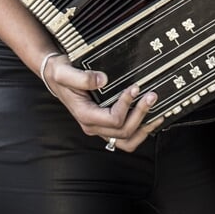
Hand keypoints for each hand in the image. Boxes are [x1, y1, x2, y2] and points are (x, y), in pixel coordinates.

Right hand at [40, 58, 160, 151]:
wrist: (56, 77)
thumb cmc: (61, 74)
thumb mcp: (65, 73)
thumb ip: (82, 77)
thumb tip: (103, 80)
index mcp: (85, 115)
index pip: (113, 119)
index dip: (127, 105)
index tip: (134, 88)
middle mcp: (93, 126)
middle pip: (123, 131)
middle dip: (141, 114)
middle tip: (152, 95)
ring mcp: (101, 128)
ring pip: (127, 141)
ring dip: (144, 128)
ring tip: (158, 112)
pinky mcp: (107, 124)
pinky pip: (126, 137)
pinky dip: (141, 130)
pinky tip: (151, 117)